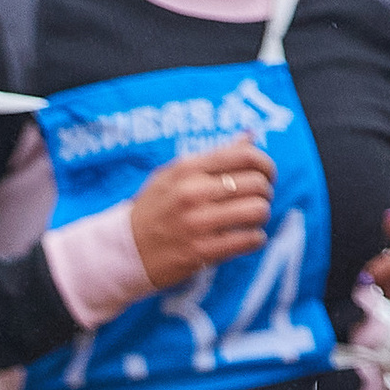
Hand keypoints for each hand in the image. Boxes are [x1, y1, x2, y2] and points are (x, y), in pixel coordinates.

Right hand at [129, 138, 274, 288]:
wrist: (123, 251)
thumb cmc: (153, 210)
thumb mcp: (174, 175)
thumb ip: (214, 156)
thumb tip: (250, 137)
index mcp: (188, 169)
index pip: (246, 156)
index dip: (266, 165)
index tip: (266, 175)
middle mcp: (193, 193)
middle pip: (256, 184)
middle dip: (265, 192)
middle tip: (258, 200)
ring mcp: (197, 224)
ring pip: (257, 211)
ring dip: (261, 216)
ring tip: (252, 220)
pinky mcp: (200, 252)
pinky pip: (247, 241)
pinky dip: (255, 239)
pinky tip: (247, 238)